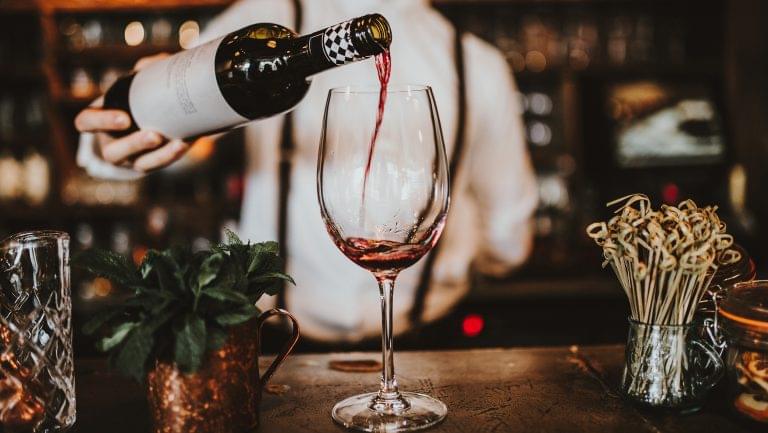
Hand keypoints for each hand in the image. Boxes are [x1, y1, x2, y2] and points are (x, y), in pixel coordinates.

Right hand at [74, 53, 191, 171]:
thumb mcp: (139, 79)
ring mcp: (130, 157)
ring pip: (139, 164)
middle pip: (113, 152)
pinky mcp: (149, 163)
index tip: (125, 118)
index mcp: (99, 118)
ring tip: (176, 143)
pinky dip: (172, 156)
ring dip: (158, 156)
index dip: (101, 123)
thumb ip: (146, 68)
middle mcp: (111, 142)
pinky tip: (184, 144)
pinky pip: (159, 165)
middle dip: (133, 145)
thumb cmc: (140, 93)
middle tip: (154, 135)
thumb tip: (156, 63)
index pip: (86, 123)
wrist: (160, 113)